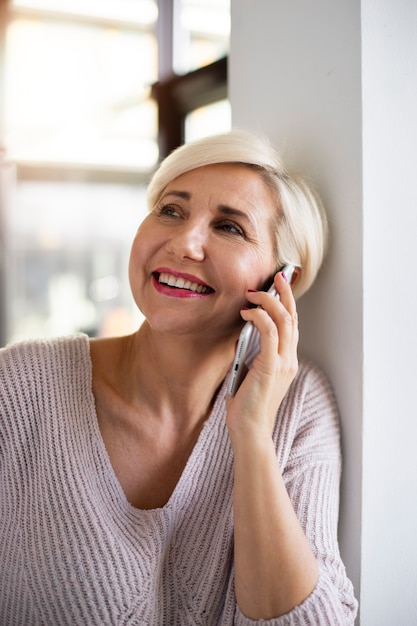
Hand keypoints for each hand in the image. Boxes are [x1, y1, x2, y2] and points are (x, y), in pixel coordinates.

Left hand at [226, 271, 298, 439]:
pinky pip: (270, 333)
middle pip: (293, 317)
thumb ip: (252, 352)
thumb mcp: (250, 372)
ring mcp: (283, 363)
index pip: (292, 325)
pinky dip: (259, 317)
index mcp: (287, 360)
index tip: (279, 284)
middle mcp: (290, 359)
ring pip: (284, 321)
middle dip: (284, 293)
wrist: (250, 431)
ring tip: (254, 292)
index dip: (287, 302)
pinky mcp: (271, 367)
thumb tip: (243, 331)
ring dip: (269, 301)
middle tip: (276, 275)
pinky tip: (247, 313)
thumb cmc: (246, 405)